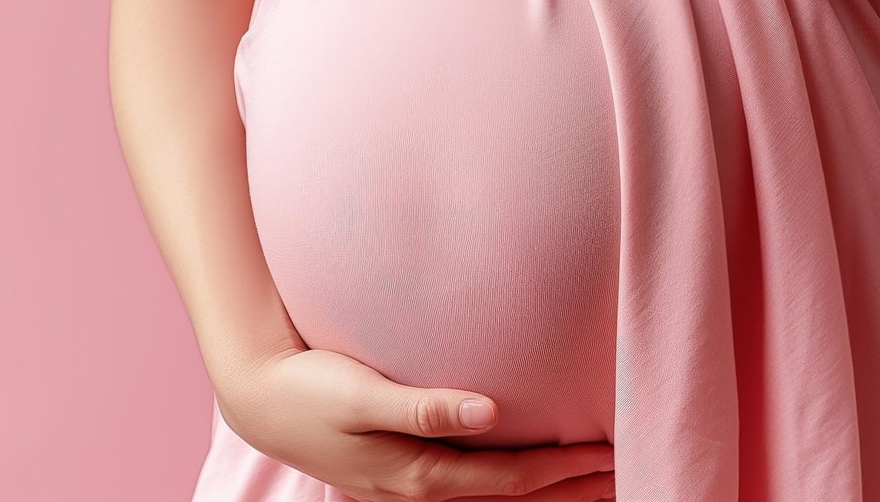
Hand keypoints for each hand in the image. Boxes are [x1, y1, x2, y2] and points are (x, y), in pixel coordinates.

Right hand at [213, 346, 614, 500]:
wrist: (258, 399)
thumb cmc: (308, 388)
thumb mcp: (362, 394)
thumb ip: (425, 405)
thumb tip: (491, 412)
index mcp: (418, 474)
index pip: (509, 477)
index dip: (562, 467)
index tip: (607, 451)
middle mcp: (419, 488)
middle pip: (509, 494)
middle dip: (566, 485)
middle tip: (621, 470)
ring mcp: (408, 484)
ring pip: (490, 494)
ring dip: (541, 486)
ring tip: (585, 476)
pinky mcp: (398, 470)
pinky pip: (468, 484)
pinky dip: (505, 480)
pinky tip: (517, 465)